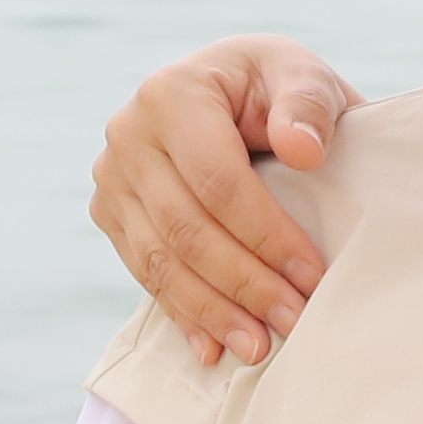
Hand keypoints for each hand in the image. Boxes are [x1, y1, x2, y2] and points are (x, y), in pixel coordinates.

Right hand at [93, 37, 358, 364]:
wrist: (233, 93)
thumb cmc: (275, 88)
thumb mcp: (302, 75)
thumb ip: (308, 104)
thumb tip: (302, 150)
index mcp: (172, 93)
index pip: (217, 180)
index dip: (265, 234)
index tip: (312, 275)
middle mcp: (128, 134)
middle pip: (186, 227)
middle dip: (244, 283)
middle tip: (293, 321)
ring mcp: (112, 178)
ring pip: (160, 259)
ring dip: (212, 310)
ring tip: (258, 346)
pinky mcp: (110, 214)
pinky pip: (145, 273)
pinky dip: (183, 313)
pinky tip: (214, 348)